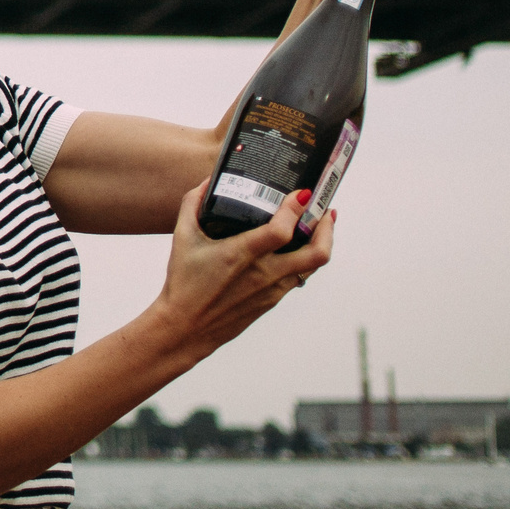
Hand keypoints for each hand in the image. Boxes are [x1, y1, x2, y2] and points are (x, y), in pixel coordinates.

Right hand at [151, 180, 334, 361]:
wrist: (186, 327)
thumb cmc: (183, 282)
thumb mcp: (182, 237)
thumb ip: (193, 204)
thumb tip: (208, 181)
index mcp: (241, 255)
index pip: (281, 230)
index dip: (296, 208)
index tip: (302, 193)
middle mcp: (264, 273)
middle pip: (316, 252)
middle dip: (327, 228)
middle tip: (326, 210)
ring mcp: (273, 289)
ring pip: (313, 266)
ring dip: (322, 243)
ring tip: (320, 225)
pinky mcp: (274, 300)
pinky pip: (299, 276)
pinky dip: (305, 259)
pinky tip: (298, 248)